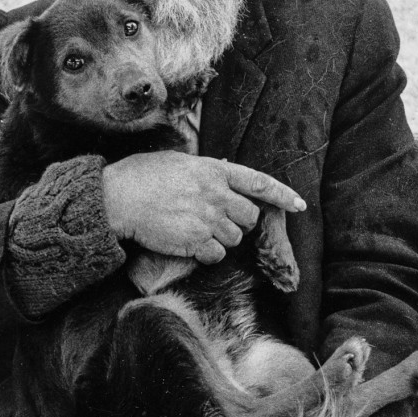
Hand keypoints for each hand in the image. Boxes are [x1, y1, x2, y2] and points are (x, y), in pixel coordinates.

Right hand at [101, 153, 305, 264]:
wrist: (118, 198)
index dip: (283, 195)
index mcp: (214, 170)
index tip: (299, 205)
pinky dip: (208, 254)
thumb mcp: (178, 161)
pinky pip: (217, 255)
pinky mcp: (196, 241)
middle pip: (250, 217)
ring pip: (235, 239)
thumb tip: (224, 171)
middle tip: (217, 220)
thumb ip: (205, 169)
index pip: (259, 182)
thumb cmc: (141, 176)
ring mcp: (208, 218)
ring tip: (197, 230)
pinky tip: (190, 245)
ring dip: (222, 239)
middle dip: (239, 223)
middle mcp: (216, 193)